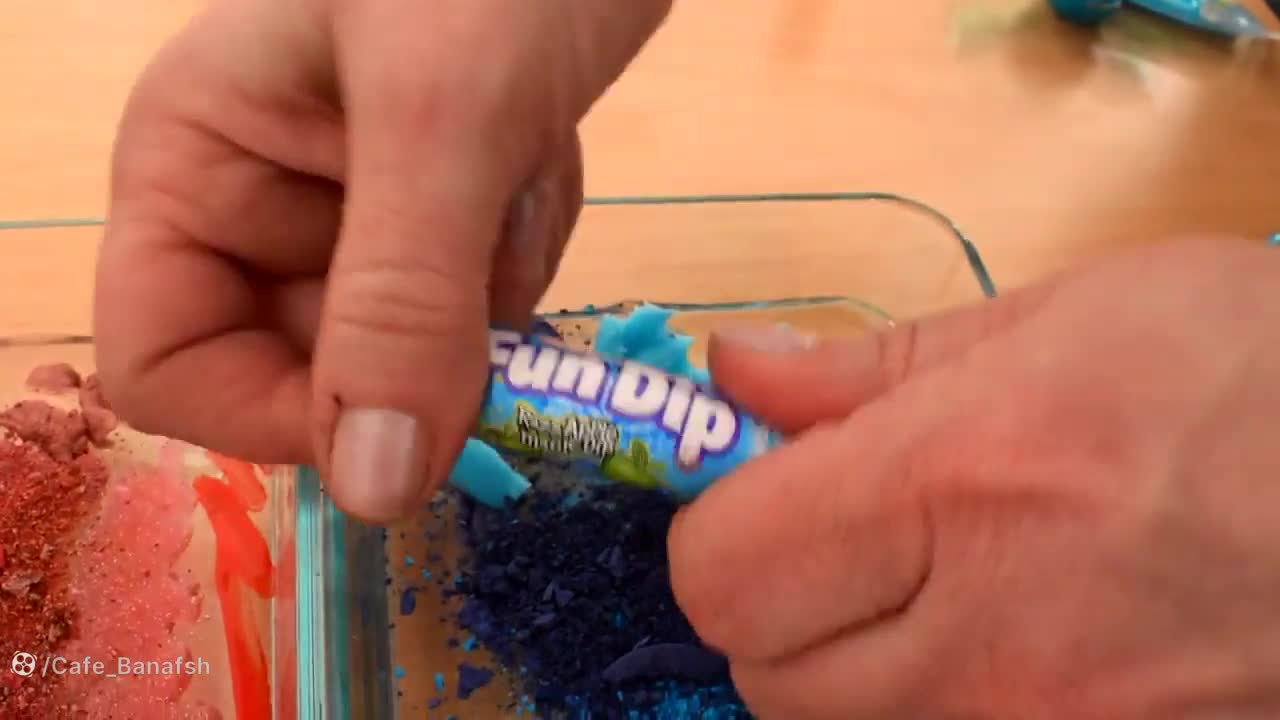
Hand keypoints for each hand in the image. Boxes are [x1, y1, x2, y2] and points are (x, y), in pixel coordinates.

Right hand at [93, 0, 670, 520]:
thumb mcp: (439, 115)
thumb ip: (402, 299)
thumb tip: (375, 490)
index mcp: (191, 174)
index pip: (165, 368)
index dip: (271, 419)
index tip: (400, 411)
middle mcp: (258, 212)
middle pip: (310, 375)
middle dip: (419, 345)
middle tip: (492, 260)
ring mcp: (357, 219)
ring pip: (418, 350)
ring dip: (488, 281)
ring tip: (515, 164)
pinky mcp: (441, 215)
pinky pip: (482, 304)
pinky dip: (525, 247)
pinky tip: (539, 156)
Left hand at [670, 238, 1279, 718]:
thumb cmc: (1248, 370)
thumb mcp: (1055, 321)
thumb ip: (867, 366)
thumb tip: (729, 372)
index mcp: (963, 488)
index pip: (724, 570)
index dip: (720, 530)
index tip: (761, 495)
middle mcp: (997, 645)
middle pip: (766, 678)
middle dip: (779, 609)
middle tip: (849, 549)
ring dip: (850, 678)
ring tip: (932, 599)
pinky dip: (931, 714)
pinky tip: (1000, 653)